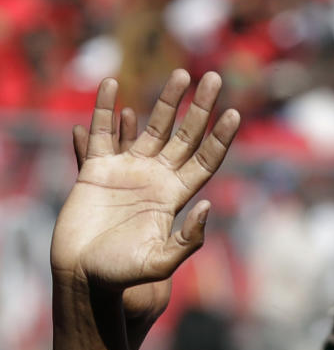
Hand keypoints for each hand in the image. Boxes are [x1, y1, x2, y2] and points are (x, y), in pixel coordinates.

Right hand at [51, 69, 239, 299]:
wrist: (83, 275)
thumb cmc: (123, 275)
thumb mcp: (161, 263)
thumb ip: (188, 239)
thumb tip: (209, 207)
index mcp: (175, 197)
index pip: (205, 161)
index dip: (220, 138)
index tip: (234, 113)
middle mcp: (156, 179)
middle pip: (184, 136)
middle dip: (199, 108)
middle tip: (214, 77)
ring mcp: (127, 170)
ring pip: (151, 127)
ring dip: (166, 101)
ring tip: (181, 74)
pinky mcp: (97, 168)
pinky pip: (103, 131)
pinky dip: (106, 109)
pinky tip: (113, 83)